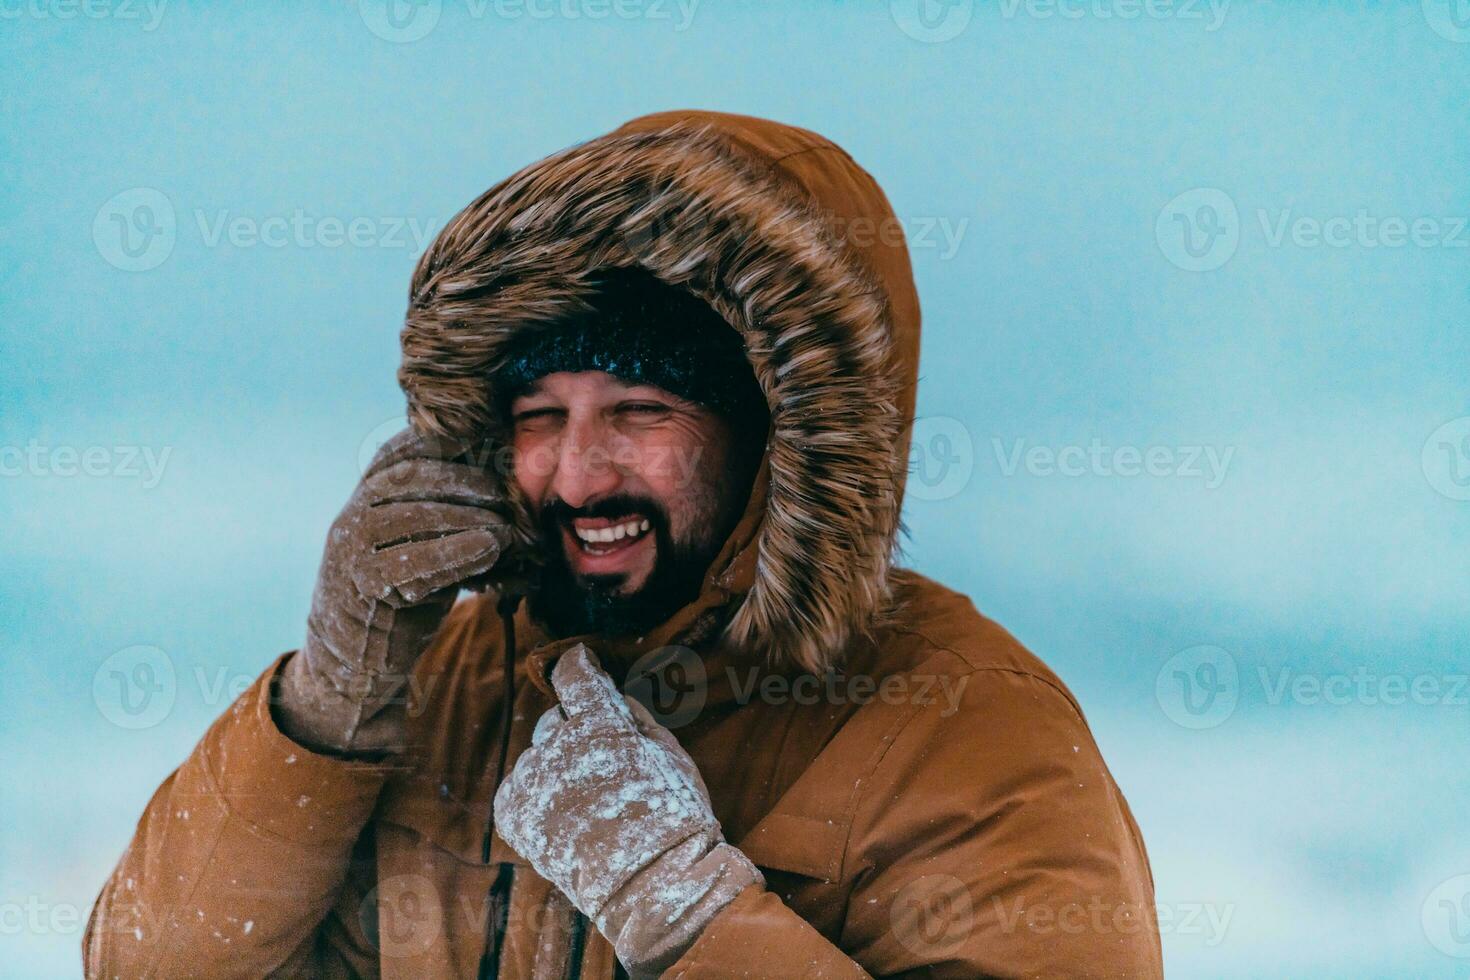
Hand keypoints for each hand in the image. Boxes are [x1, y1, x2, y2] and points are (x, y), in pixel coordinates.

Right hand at [275, 427, 520, 754]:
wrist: (354, 660)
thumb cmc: (401, 597)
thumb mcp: (419, 544)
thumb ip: (446, 511)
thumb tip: (508, 484)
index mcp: (364, 496)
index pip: (404, 450)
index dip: (449, 443)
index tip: (493, 448)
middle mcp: (353, 514)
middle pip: (415, 478)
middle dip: (470, 482)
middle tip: (510, 497)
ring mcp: (352, 548)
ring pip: (417, 515)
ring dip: (472, 517)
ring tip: (509, 530)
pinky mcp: (364, 586)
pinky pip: (415, 561)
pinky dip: (459, 552)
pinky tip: (492, 550)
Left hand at [493, 645, 760, 977]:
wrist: (652, 885)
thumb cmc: (674, 818)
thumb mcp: (671, 754)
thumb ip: (635, 717)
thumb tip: (611, 695)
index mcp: (602, 724)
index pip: (575, 674)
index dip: (579, 666)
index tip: (582, 665)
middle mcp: (559, 746)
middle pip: (555, 721)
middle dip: (574, 734)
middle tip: (602, 767)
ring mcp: (533, 782)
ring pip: (537, 758)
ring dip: (556, 770)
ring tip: (587, 805)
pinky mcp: (514, 815)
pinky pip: (518, 789)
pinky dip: (536, 798)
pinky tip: (563, 818)